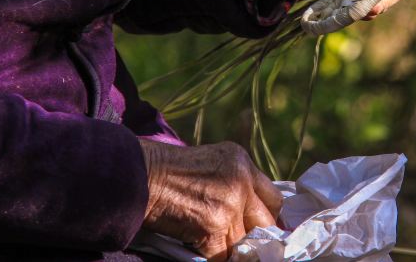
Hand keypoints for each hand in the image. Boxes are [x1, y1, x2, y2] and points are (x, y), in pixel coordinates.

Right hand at [138, 140, 282, 261]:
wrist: (141, 175)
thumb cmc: (167, 170)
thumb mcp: (211, 163)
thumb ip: (234, 183)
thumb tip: (247, 213)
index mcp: (243, 163)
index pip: (274, 198)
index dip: (268, 217)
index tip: (262, 228)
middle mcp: (242, 182)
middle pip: (267, 221)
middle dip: (254, 235)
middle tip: (242, 242)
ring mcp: (230, 205)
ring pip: (243, 242)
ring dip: (229, 248)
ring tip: (211, 240)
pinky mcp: (214, 227)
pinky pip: (223, 255)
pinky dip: (212, 256)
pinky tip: (198, 245)